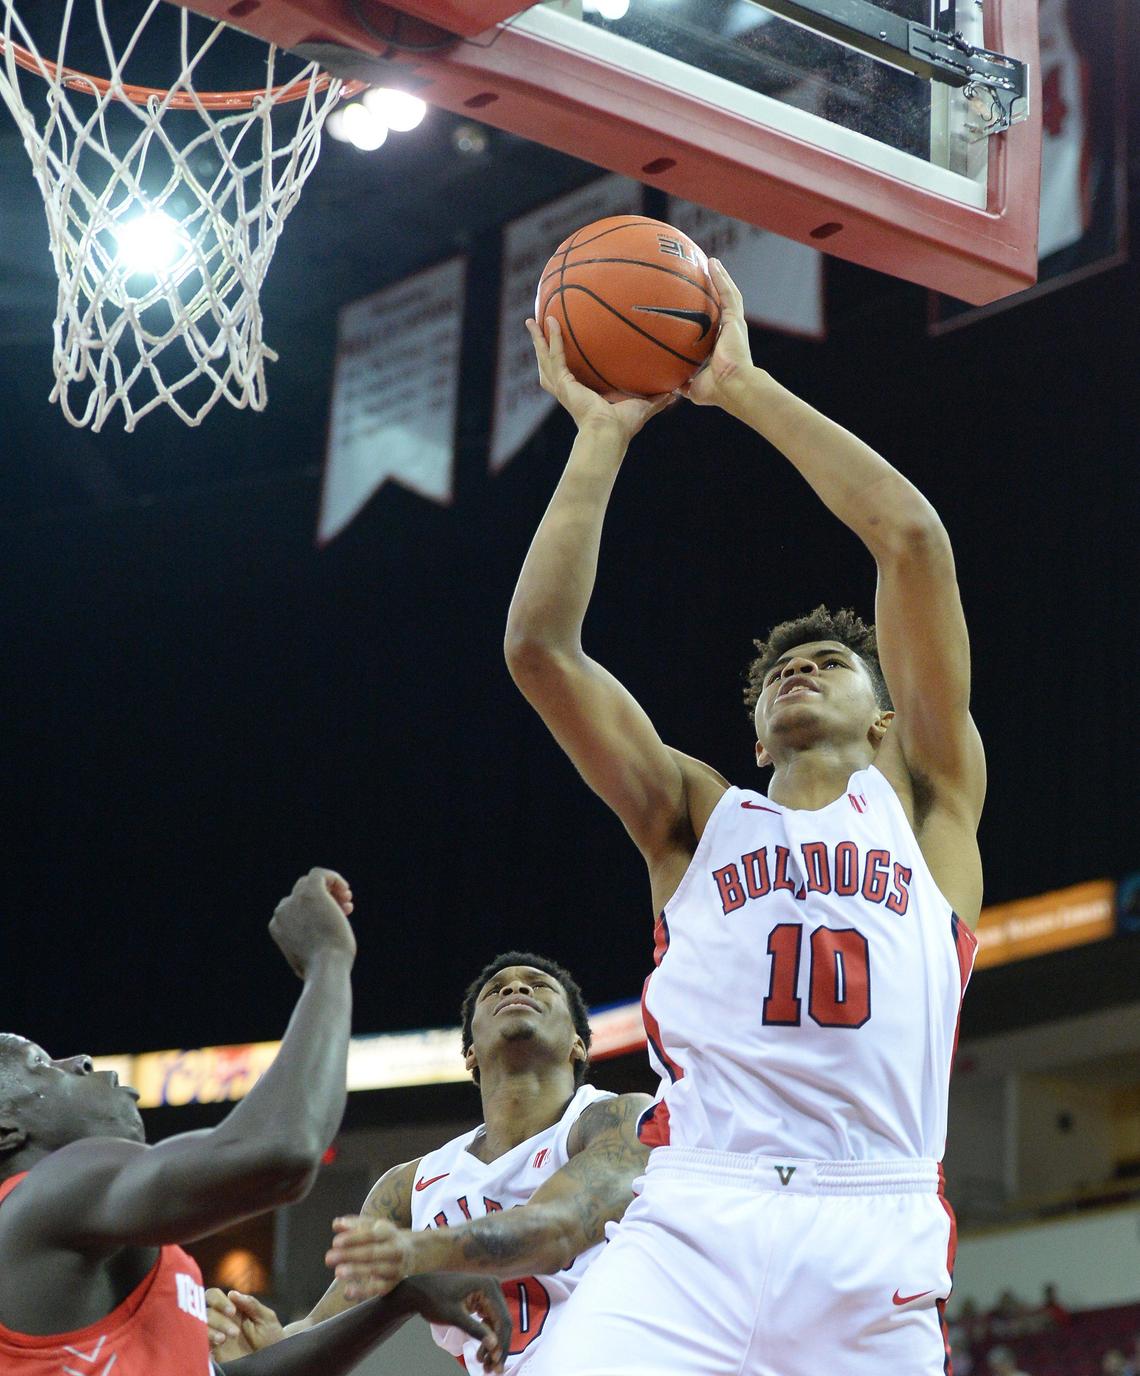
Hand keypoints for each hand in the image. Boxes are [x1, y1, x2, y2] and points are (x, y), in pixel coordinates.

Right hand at [205, 1288, 283, 1359]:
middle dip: (218, 1317)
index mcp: (233, 1308)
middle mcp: (221, 1320)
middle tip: (234, 1330)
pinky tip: (220, 1342)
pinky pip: (201, 1342)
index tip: (232, 1311)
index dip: (219, 1300)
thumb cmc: (271, 1338)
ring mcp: (215, 1335)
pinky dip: (208, 1339)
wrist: (272, 1362)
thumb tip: (232, 1293)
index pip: (214, 1296)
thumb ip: (251, 1304)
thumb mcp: (266, 1318)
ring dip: (213, 1329)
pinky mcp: (213, 1351)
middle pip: (206, 1310)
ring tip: (226, 1339)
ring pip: (201, 1326)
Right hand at [269, 868, 355, 978]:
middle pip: (302, 893)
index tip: (336, 917)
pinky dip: (334, 878)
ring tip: (347, 901)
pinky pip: (320, 874)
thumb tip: (314, 940)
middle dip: (324, 898)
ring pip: (310, 882)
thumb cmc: (321, 970)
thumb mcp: (304, 961)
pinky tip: (346, 891)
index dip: (317, 910)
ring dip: (330, 889)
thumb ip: (304, 945)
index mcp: (277, 926)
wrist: (326, 966)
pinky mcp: (311, 892)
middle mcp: (282, 911)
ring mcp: (295, 900)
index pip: (295, 907)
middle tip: (344, 907)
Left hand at [326, 1215, 416, 1300]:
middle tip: (329, 1258)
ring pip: (375, 1270)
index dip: (353, 1238)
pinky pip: (377, 1289)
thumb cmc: (385, 1238)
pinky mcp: (392, 1285)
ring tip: (338, 1272)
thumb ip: (354, 1225)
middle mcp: (394, 1250)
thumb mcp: (374, 1227)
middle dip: (350, 1255)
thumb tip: (336, 1224)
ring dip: (356, 1271)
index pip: (370, 1235)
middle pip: (372, 1252)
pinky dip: (363, 1292)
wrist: (413, 1254)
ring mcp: (395, 1268)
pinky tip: (347, 1292)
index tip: (335, 1242)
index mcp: (388, 1233)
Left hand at [395, 1273, 510, 1373]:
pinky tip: (481, 1354)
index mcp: (488, 1287)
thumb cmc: (434, 1300)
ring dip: (492, 1345)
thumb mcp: (454, 1316)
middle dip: (498, 1348)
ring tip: (485, 1366)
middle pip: (503, 1323)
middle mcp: (493, 1287)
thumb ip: (475, 1330)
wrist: (420, 1290)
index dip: (501, 1344)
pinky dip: (486, 1337)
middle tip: (494, 1370)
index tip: (496, 1364)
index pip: (503, 1320)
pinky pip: (489, 1322)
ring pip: (497, 1325)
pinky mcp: (482, 1300)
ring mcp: (488, 1293)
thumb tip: (494, 1345)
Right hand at [525, 316, 673, 443]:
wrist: (609, 434)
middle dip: (541, 345)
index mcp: (580, 393)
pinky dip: (551, 339)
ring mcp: (562, 386)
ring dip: (537, 339)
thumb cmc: (623, 427)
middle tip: (535, 327)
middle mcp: (567, 389)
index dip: (562, 360)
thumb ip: (657, 397)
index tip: (561, 346)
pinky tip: (550, 321)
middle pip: (548, 363)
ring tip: (530, 321)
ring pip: (544, 357)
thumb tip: (676, 392)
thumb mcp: (643, 406)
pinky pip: (555, 356)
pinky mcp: (563, 384)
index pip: (567, 373)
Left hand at [681, 258, 757, 408]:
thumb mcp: (693, 387)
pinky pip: (727, 293)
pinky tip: (712, 263)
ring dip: (719, 278)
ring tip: (710, 262)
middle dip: (715, 290)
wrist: (732, 387)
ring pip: (727, 294)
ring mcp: (734, 324)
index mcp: (721, 346)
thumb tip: (669, 386)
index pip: (713, 326)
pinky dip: (721, 277)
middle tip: (705, 275)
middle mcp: (729, 332)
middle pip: (722, 305)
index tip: (697, 305)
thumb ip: (683, 383)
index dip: (707, 315)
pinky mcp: (735, 319)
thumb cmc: (716, 391)